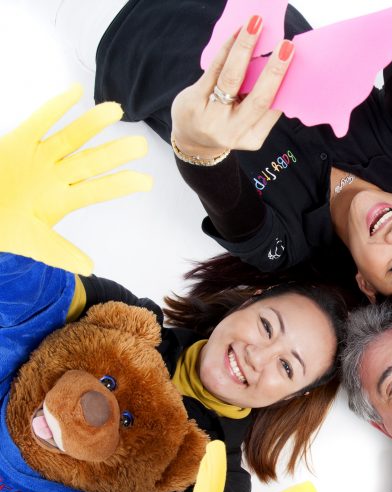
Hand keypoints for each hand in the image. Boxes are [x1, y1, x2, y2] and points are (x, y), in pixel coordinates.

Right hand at [0, 84, 150, 274]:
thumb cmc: (4, 227)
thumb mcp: (33, 242)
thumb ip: (60, 252)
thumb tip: (90, 268)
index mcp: (62, 199)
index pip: (98, 190)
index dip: (121, 184)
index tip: (147, 181)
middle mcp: (56, 176)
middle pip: (91, 162)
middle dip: (115, 154)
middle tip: (141, 145)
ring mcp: (39, 157)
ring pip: (70, 138)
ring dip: (91, 124)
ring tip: (115, 111)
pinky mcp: (17, 142)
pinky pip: (39, 122)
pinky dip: (55, 108)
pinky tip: (75, 93)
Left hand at [170, 15, 294, 159]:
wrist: (192, 138)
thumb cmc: (226, 125)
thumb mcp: (246, 124)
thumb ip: (260, 104)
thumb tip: (280, 70)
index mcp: (252, 137)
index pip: (273, 109)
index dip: (284, 85)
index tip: (293, 59)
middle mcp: (233, 131)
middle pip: (258, 99)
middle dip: (273, 71)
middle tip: (286, 47)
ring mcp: (211, 118)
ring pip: (232, 78)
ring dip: (245, 48)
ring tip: (255, 26)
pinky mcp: (194, 102)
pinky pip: (214, 70)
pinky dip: (227, 49)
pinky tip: (236, 35)